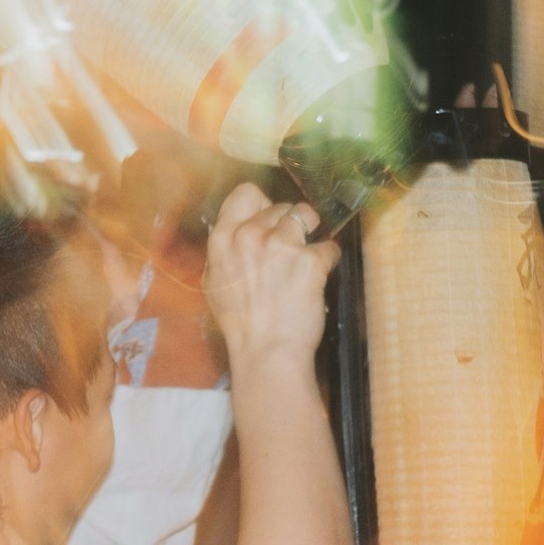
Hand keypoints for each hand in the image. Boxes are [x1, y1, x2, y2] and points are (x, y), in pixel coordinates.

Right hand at [204, 183, 334, 375]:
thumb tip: (240, 232)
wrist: (265, 351)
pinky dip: (327, 259)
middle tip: (289, 250)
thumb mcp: (215, 282)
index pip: (246, 193)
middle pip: (280, 205)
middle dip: (288, 224)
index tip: (269, 217)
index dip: (262, 203)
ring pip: (307, 214)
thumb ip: (226, 251)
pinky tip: (318, 276)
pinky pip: (329, 246)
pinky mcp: (309, 261)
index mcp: (222, 238)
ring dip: (311, 232)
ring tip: (306, 256)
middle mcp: (250, 235)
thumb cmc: (240, 324)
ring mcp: (281, 245)